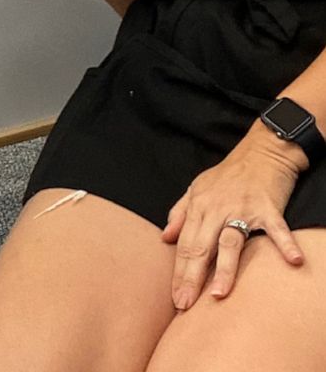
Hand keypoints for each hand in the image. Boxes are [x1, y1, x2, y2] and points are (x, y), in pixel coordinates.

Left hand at [162, 125, 305, 309]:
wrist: (259, 152)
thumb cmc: (228, 174)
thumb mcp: (197, 189)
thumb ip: (180, 213)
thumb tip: (165, 236)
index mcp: (199, 206)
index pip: (185, 245)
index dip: (179, 272)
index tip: (176, 298)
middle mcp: (216, 209)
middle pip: (201, 247)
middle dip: (191, 277)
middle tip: (185, 304)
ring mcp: (242, 208)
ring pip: (230, 241)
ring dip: (224, 268)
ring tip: (219, 294)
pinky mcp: (267, 207)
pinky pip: (276, 228)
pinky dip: (285, 244)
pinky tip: (293, 261)